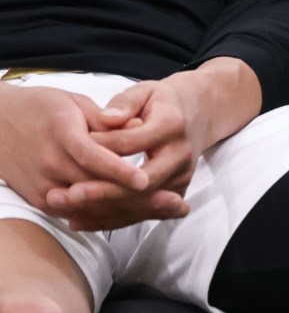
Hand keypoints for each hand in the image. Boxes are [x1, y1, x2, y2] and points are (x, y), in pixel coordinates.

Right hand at [0, 82, 166, 227]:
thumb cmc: (40, 107)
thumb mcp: (74, 102)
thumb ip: (106, 118)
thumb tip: (137, 124)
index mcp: (60, 134)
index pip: (92, 157)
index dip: (118, 170)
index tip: (145, 179)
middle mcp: (50, 163)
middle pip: (95, 187)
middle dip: (134, 197)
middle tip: (173, 201)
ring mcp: (43, 185)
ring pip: (88, 205)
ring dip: (125, 211)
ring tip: (163, 210)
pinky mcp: (39, 199)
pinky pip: (76, 212)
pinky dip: (105, 216)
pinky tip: (136, 214)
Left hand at [42, 60, 260, 230]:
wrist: (198, 115)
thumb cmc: (162, 103)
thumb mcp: (144, 91)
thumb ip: (124, 103)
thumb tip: (105, 119)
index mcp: (172, 126)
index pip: (130, 143)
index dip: (98, 149)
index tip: (69, 152)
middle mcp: (181, 155)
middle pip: (141, 182)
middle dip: (102, 191)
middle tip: (65, 195)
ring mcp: (182, 177)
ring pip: (141, 204)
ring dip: (103, 211)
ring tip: (67, 211)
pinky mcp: (176, 193)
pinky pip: (143, 213)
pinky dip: (112, 219)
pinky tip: (82, 220)